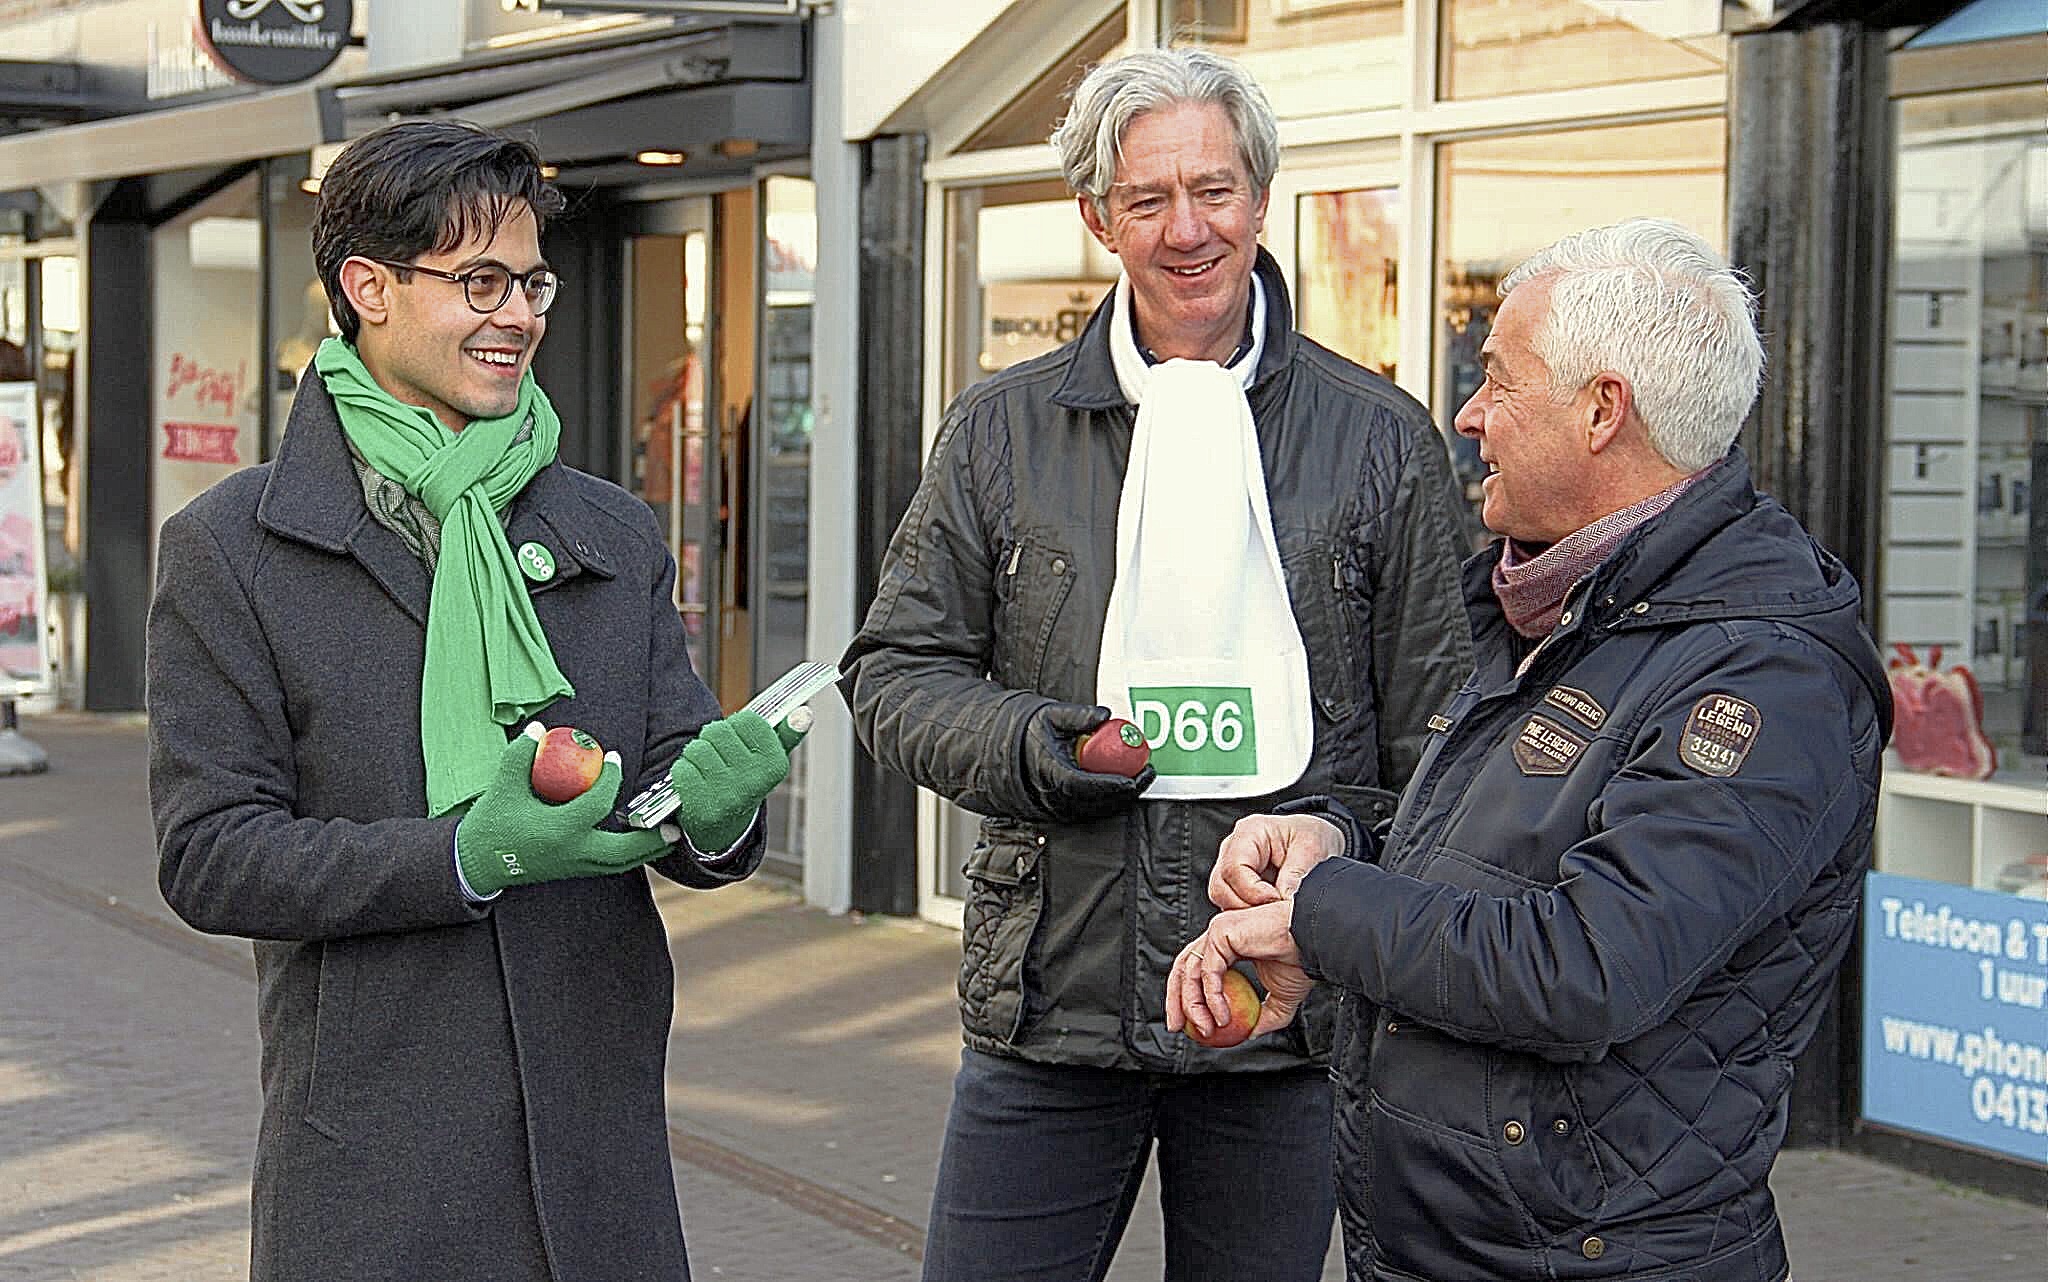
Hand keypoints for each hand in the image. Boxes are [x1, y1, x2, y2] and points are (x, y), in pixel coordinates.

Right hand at [456, 724, 675, 895]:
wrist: (477, 862)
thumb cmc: (492, 824)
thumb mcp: (502, 786)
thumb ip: (520, 755)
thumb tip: (539, 728)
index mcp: (558, 832)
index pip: (597, 804)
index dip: (610, 778)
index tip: (613, 758)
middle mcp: (572, 854)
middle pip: (624, 852)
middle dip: (650, 839)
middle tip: (675, 825)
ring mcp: (574, 866)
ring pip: (620, 864)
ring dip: (645, 851)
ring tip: (669, 837)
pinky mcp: (573, 870)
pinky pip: (609, 865)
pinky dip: (629, 855)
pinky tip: (641, 842)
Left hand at [669, 711, 801, 852]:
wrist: (724, 826)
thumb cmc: (746, 780)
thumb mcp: (770, 759)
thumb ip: (787, 733)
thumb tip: (804, 713)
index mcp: (775, 766)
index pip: (747, 720)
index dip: (737, 725)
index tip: (739, 739)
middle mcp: (755, 782)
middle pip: (718, 730)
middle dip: (713, 737)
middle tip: (719, 754)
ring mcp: (728, 796)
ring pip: (697, 748)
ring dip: (696, 753)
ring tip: (706, 767)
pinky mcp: (702, 807)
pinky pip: (682, 769)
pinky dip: (683, 770)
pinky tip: (695, 780)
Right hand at [1021, 701, 1155, 819]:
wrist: (1010, 751)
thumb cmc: (1032, 731)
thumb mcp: (1051, 716)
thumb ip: (1078, 716)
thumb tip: (1105, 715)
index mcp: (1050, 773)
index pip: (1083, 785)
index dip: (1109, 785)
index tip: (1132, 778)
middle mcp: (1054, 796)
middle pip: (1097, 802)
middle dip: (1127, 791)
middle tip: (1147, 772)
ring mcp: (1059, 807)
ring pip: (1098, 809)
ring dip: (1123, 796)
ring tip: (1142, 776)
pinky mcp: (1065, 811)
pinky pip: (1094, 809)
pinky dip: (1112, 799)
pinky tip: (1128, 783)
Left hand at [1165, 900, 1316, 1041]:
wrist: (1315, 943)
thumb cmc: (1302, 959)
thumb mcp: (1281, 997)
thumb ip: (1265, 1015)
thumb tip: (1251, 1033)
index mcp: (1228, 946)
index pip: (1196, 970)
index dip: (1186, 996)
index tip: (1187, 1023)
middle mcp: (1219, 936)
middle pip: (1183, 968)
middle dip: (1176, 1000)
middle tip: (1178, 1027)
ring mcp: (1218, 931)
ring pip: (1191, 972)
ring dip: (1194, 1005)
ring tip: (1207, 1029)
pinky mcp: (1220, 932)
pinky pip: (1208, 971)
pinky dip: (1211, 997)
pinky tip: (1222, 1017)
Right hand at [1209, 813, 1344, 909]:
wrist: (1318, 840)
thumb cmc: (1310, 836)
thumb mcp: (1312, 847)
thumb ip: (1296, 873)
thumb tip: (1285, 898)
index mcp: (1249, 832)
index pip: (1234, 868)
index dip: (1254, 891)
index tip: (1277, 899)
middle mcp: (1233, 849)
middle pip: (1220, 887)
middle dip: (1247, 906)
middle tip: (1275, 911)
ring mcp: (1231, 868)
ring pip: (1222, 899)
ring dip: (1246, 912)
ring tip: (1273, 911)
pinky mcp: (1236, 885)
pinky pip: (1231, 905)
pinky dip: (1248, 914)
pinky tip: (1268, 913)